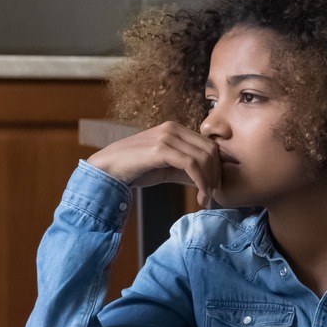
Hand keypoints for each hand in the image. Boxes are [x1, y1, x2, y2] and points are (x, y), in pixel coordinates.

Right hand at [87, 121, 220, 206]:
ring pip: (203, 157)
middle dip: (216, 175)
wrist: (108, 169)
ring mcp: (166, 136)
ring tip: (206, 198)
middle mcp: (173, 128)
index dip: (218, 167)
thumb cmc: (136, 168)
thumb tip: (211, 181)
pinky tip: (200, 193)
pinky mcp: (160, 148)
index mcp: (176, 129)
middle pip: (210, 150)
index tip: (215, 188)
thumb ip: (188, 170)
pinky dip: (200, 181)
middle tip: (213, 195)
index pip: (209, 145)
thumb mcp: (168, 168)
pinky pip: (191, 164)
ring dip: (209, 181)